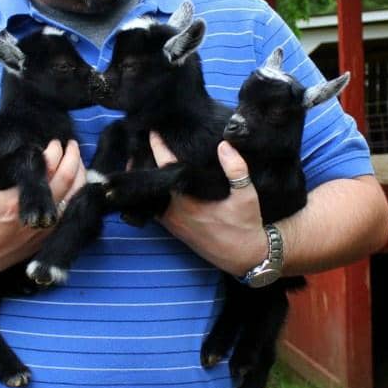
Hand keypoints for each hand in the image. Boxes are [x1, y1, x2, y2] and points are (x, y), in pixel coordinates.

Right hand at [0, 134, 84, 274]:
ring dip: (80, 174)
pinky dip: (78, 193)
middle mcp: (36, 215)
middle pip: (67, 180)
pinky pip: (71, 211)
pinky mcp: (49, 236)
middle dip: (72, 158)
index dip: (54, 152)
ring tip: (77, 158)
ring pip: (75, 196)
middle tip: (71, 143)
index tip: (53, 140)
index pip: (46, 170)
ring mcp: (45, 227)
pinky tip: (77, 182)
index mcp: (15, 201)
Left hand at [148, 131, 268, 276]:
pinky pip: (155, 208)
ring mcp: (171, 222)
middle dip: (145, 163)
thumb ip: (236, 169)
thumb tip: (224, 144)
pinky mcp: (173, 230)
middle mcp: (174, 211)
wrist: (244, 257)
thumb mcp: (247, 195)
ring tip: (142, 158)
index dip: (158, 147)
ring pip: (150, 196)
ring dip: (147, 179)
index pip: (166, 167)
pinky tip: (154, 182)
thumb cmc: (246, 225)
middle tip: (140, 142)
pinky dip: (152, 193)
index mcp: (187, 199)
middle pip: (151, 182)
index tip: (152, 131)